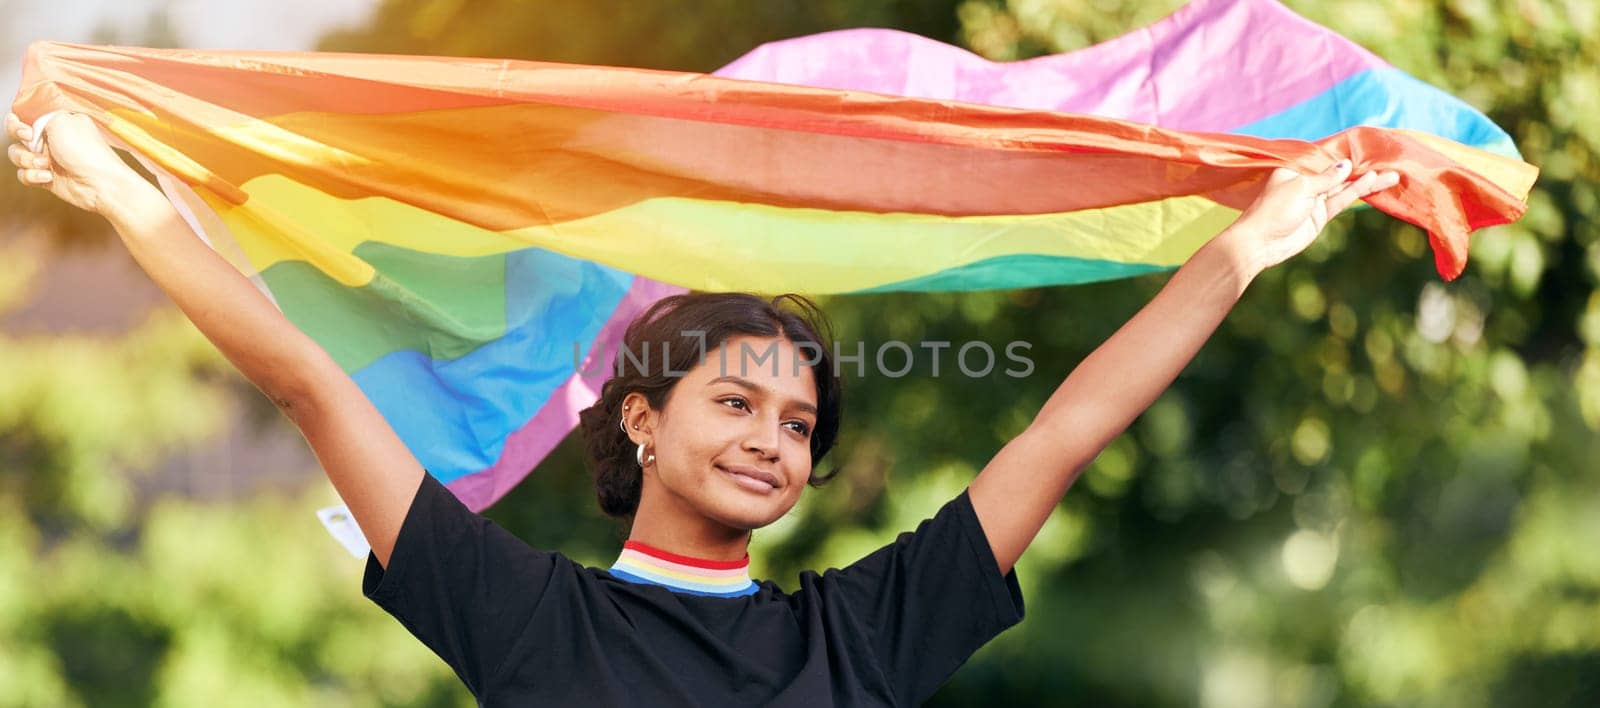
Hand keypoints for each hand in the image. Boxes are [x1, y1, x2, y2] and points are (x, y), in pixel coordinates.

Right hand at [7, 111, 139, 214]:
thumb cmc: (87, 152)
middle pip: (18, 137)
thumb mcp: (62, 121)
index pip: (28, 117)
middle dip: (22, 142)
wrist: (100, 184)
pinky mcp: (46, 178)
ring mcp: (49, 159)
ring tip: (45, 165)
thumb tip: (30, 130)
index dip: (19, 124)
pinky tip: (48, 177)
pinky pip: (24, 174)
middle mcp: (54, 139)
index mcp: (60, 123)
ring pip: (18, 156)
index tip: (27, 131)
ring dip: (27, 160)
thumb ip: (40, 118)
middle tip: (34, 146)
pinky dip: (32, 176)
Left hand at [1223, 160, 1400, 274]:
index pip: (1326, 159)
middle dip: (1362, 169)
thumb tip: (1346, 166)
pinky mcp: (1320, 216)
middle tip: (1389, 163)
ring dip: (1367, 182)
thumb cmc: (1274, 209)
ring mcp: (1315, 200)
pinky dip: (1357, 193)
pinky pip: (1342, 201)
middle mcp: (1307, 182)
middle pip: (1339, 173)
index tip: (1370, 148)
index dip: (1348, 155)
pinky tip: (1374, 184)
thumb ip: (1326, 178)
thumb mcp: (1301, 188)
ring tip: (1391, 176)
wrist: (1261, 243)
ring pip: (1345, 188)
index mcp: (1296, 170)